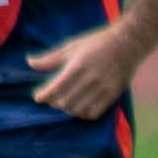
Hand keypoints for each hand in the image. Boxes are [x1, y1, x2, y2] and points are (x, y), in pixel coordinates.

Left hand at [28, 23, 146, 118]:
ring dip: (68, 110)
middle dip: (55, 103)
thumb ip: (51, 58)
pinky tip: (80, 109)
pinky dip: (83, 114)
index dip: (44, 95)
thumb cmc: (96, 42)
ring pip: (80, 109)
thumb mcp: (72, 46)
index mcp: (78, 65)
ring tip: (65, 104)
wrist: (128, 44)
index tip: (38, 97)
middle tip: (51, 99)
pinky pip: (95, 112)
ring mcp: (103, 88)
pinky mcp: (113, 94)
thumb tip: (30, 63)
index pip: (56, 87)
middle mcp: (90, 78)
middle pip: (66, 101)